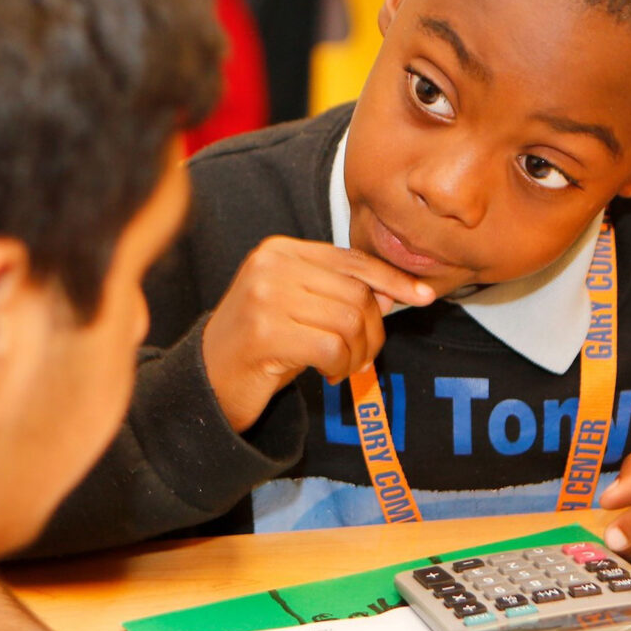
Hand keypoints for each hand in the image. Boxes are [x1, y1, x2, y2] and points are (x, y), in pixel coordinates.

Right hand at [202, 236, 435, 431]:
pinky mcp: (265, 333)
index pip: (351, 260)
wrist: (206, 380)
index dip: (392, 279)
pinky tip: (326, 375)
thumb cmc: (259, 344)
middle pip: (356, 292)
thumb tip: (393, 293)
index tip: (423, 297)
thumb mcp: (300, 308)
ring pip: (349, 321)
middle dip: (371, 331)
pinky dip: (340, 367)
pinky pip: (332, 347)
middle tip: (358, 357)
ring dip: (356, 354)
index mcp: (280, 250)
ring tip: (340, 367)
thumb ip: (339, 293)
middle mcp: (270, 264)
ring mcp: (265, 296)